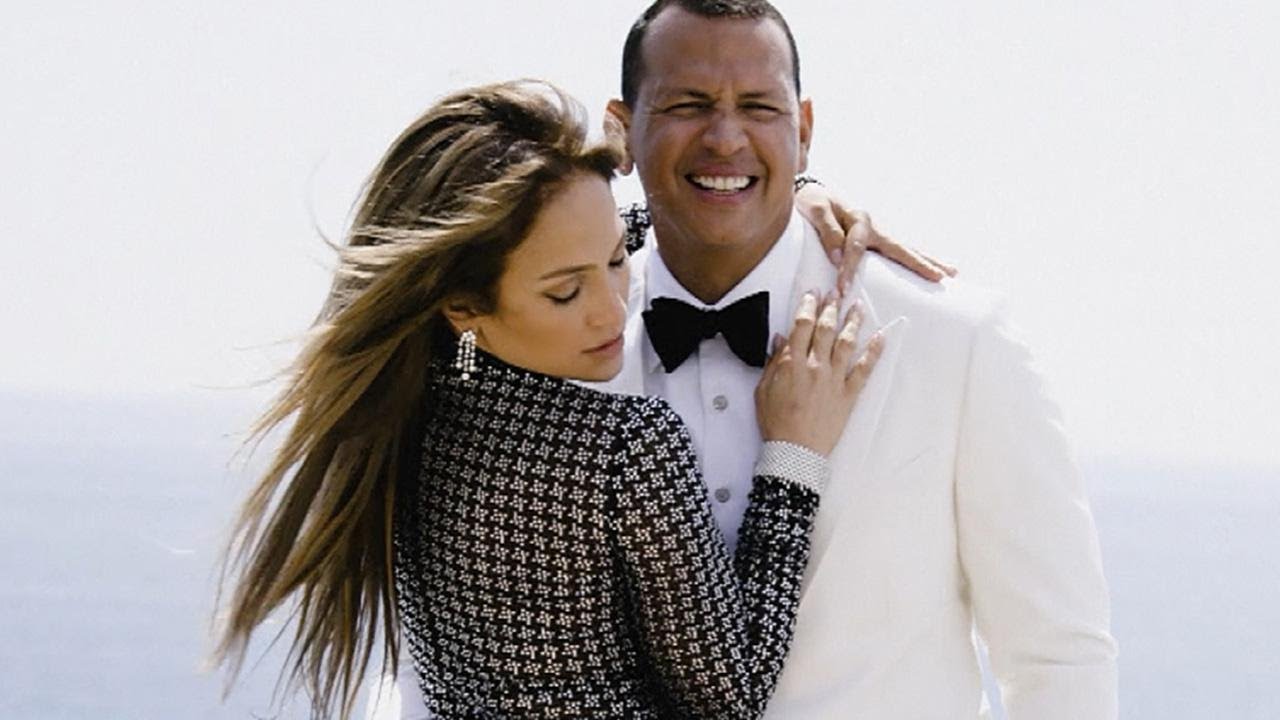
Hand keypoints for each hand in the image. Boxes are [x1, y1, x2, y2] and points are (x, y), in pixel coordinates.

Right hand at [755, 292, 884, 455]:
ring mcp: (834, 379)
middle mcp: (815, 366)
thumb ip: (774, 362)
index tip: (813, 294)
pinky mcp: (848, 394)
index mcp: (792, 363)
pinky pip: (864, 369)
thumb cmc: (776, 423)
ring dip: (853, 321)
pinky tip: (881, 337)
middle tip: (836, 293)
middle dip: (831, 307)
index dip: (808, 305)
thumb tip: (781, 339)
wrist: (794, 451)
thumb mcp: (763, 389)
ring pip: (846, 342)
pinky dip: (874, 352)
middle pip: (825, 328)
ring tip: (858, 306)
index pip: (802, 325)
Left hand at [795, 183, 957, 293]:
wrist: (813, 193)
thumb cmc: (813, 202)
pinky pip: (900, 251)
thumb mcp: (815, 209)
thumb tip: (839, 256)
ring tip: (951, 273)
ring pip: (907, 248)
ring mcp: (879, 232)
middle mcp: (874, 225)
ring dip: (928, 261)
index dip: (849, 268)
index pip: (856, 247)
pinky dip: (917, 259)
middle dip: (920, 263)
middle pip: (901, 247)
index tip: (843, 289)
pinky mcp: (878, 238)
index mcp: (858, 218)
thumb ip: (827, 230)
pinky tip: (933, 268)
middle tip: (940, 277)